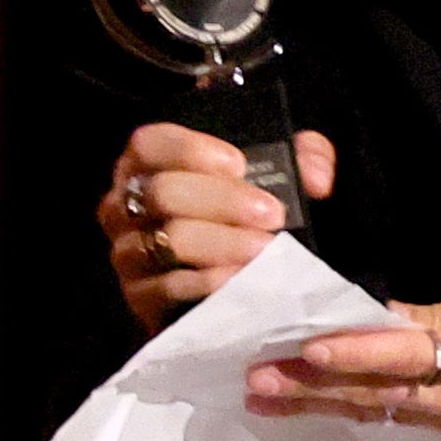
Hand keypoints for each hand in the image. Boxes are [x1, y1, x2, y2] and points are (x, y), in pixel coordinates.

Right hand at [99, 121, 336, 333]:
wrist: (231, 287)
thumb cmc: (244, 217)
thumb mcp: (276, 176)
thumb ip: (304, 158)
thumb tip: (316, 175)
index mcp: (147, 165)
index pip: (149, 144)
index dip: (191, 150)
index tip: (239, 165)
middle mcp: (125, 204)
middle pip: (162, 192)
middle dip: (223, 202)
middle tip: (272, 215)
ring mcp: (127, 252)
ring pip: (169, 239)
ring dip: (223, 244)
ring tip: (265, 251)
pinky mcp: (138, 296)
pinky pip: (169, 286)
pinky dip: (209, 281)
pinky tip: (242, 280)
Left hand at [245, 279, 440, 440]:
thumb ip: (437, 312)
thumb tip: (380, 314)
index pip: (402, 351)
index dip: (354, 352)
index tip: (307, 350)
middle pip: (371, 392)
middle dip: (310, 387)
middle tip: (256, 381)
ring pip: (373, 411)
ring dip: (318, 405)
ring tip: (267, 399)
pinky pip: (394, 421)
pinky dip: (352, 412)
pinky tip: (316, 408)